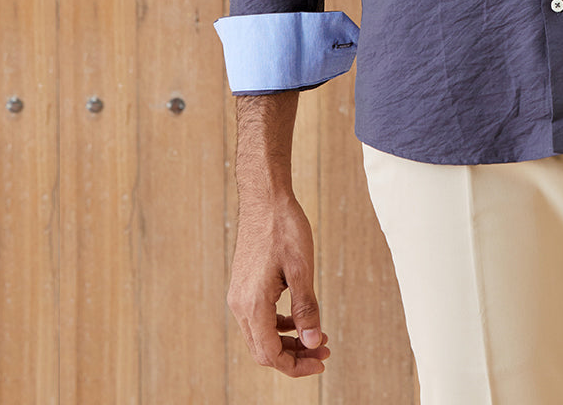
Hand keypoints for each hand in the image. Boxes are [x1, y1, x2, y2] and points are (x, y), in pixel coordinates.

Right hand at [228, 191, 330, 376]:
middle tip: (323, 349)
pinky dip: (279, 325)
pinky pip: (259, 318)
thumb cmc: (284, 228)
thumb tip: (312, 343)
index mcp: (253, 304)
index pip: (271, 354)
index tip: (321, 359)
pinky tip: (300, 317)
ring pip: (261, 336)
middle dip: (294, 355)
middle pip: (264, 350)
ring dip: (288, 341)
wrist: (264, 197)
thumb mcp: (302, 268)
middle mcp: (240, 305)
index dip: (296, 365)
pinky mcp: (244, 286)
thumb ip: (306, 309)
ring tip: (317, 335)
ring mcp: (239, 295)